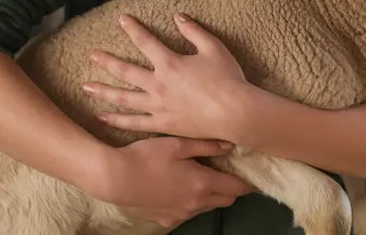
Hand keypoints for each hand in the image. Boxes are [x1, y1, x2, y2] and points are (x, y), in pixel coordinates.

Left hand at [83, 13, 252, 141]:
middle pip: (126, 71)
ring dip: (104, 91)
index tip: (121, 20)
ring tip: (86, 87)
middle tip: (92, 55)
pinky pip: (134, 123)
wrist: (234, 113)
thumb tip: (178, 17)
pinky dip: (117, 120)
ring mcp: (157, 107)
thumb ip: (194, 31)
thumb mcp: (214, 48)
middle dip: (107, 61)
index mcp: (170, 63)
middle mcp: (158, 85)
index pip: (145, 42)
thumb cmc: (228, 79)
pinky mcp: (162, 125)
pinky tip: (103, 117)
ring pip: (124, 98)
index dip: (132, 29)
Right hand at [92, 136, 254, 228]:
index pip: (236, 189)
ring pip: (206, 207)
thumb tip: (231, 145)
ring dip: (210, 195)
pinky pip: (187, 213)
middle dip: (230, 189)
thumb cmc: (147, 156)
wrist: (113, 178)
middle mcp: (195, 204)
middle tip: (226, 173)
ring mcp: (179, 215)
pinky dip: (190, 202)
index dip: (247, 183)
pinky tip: (179, 188)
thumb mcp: (178, 144)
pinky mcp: (164, 220)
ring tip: (202, 178)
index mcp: (202, 184)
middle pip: (225, 200)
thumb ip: (206, 145)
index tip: (252, 176)